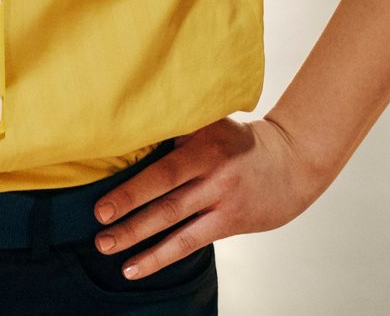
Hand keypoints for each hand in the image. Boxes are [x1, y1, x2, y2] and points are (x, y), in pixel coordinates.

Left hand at [88, 114, 327, 279]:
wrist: (291, 161)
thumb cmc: (237, 139)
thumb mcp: (211, 122)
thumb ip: (178, 127)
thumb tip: (128, 132)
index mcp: (204, 141)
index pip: (164, 167)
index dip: (133, 187)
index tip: (103, 202)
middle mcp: (213, 171)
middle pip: (165, 196)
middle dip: (128, 213)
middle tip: (98, 226)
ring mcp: (222, 199)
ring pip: (174, 222)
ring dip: (138, 239)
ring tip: (107, 248)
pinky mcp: (229, 223)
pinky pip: (189, 242)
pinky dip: (161, 256)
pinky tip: (135, 267)